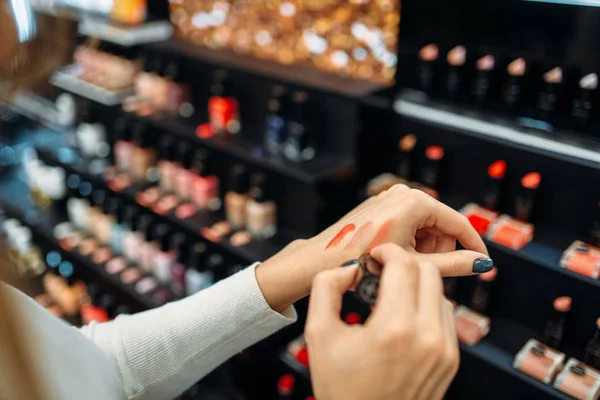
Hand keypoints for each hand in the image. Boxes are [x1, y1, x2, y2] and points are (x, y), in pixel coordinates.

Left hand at [256, 184, 489, 311]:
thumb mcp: (413, 265)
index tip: (483, 264)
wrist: (322, 259)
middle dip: (438, 250)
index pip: (458, 223)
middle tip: (421, 271)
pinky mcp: (380, 206)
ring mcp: (390, 198)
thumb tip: (481, 264)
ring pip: (425, 226)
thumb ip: (452, 265)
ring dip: (423, 249)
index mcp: (415, 202)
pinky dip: (409, 242)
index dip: (473, 246)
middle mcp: (403, 193)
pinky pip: (408, 223)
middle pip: (441, 225)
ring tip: (403, 266)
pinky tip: (394, 258)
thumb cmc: (360, 261)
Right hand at [306, 244, 458, 399]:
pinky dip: (427, 307)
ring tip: (392, 298)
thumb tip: (350, 269)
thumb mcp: (317, 334)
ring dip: (417, 286)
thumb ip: (326, 287)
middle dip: (404, 264)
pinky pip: (445, 316)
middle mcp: (427, 337)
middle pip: (429, 272)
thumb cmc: (341, 387)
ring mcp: (443, 351)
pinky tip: (404, 318)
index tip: (376, 255)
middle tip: (382, 272)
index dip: (388, 251)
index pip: (405, 265)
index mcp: (394, 328)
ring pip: (441, 292)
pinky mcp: (450, 361)